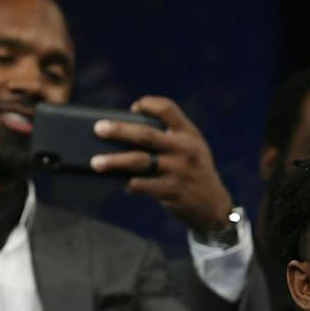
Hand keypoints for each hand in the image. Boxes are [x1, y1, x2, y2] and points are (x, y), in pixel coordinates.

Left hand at [89, 95, 237, 237]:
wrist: (214, 207)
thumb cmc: (195, 172)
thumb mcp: (193, 148)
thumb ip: (171, 136)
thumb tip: (128, 131)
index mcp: (188, 134)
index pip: (168, 109)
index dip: (149, 104)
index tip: (133, 107)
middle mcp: (183, 149)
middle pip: (146, 134)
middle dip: (119, 130)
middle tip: (98, 128)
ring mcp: (177, 171)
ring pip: (139, 162)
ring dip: (114, 161)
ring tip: (95, 163)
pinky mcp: (171, 191)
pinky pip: (142, 185)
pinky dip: (129, 183)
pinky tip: (122, 184)